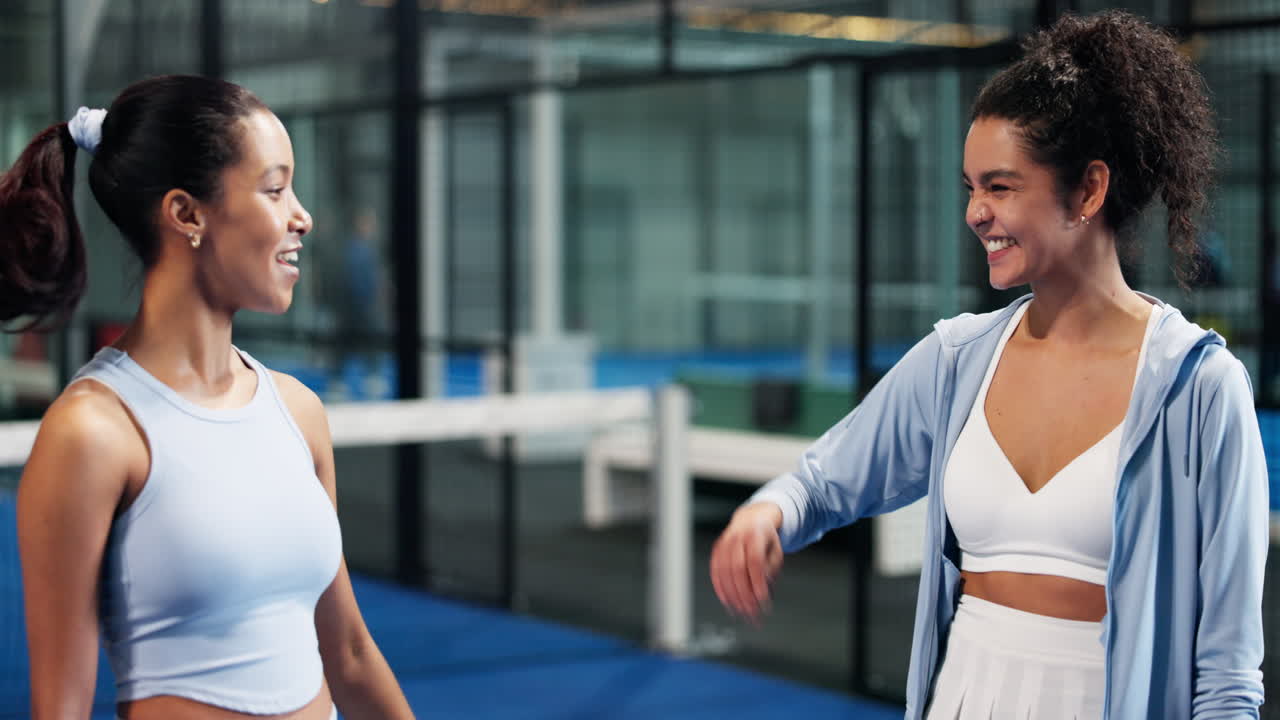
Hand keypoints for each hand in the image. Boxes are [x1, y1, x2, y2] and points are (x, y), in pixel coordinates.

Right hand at [709, 502, 783, 624]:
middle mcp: (737, 537)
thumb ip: (771, 570)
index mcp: (755, 535)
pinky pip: (715, 572)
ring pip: (724, 572)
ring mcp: (724, 543)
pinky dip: (720, 589)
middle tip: (751, 611)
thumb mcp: (776, 551)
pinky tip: (727, 601)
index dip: (757, 582)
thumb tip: (762, 591)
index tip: (763, 600)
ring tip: (740, 611)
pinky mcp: (716, 551)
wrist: (750, 521)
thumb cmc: (766, 540)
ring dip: (732, 595)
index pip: (755, 561)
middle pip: (738, 569)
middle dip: (744, 593)